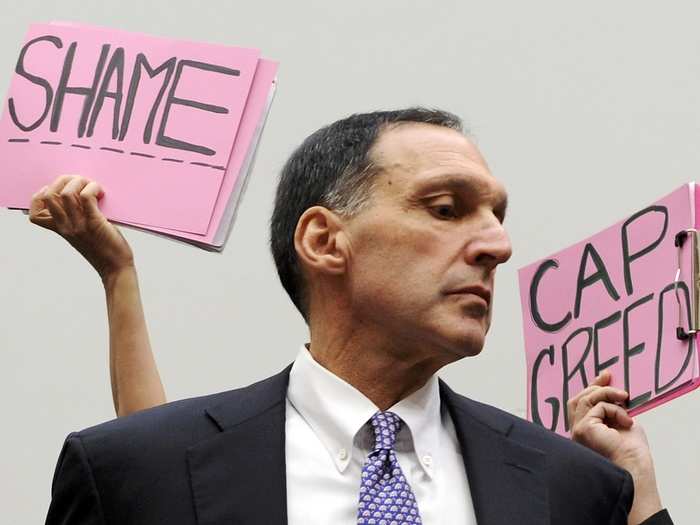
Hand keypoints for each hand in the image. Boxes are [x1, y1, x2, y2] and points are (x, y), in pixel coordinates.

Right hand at [29, 175, 133, 280]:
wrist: (115, 268)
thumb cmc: (103, 249)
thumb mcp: (82, 234)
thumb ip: (76, 219)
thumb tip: (80, 195)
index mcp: (60, 230)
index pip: (34, 214)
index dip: (39, 197)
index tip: (56, 190)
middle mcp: (65, 227)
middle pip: (48, 196)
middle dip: (63, 181)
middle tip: (80, 182)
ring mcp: (78, 225)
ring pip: (66, 193)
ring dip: (80, 182)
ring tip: (93, 185)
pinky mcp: (94, 223)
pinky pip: (86, 197)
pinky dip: (93, 189)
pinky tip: (101, 192)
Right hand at [568, 371, 662, 523]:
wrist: (635, 468)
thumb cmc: (632, 452)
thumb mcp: (622, 422)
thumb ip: (612, 408)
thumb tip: (612, 390)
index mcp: (586, 431)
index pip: (582, 405)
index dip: (592, 388)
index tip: (605, 377)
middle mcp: (577, 431)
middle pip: (578, 399)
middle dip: (594, 385)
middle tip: (608, 375)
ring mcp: (578, 430)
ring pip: (585, 399)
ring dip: (607, 393)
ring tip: (624, 397)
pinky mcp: (583, 429)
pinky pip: (597, 406)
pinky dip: (614, 408)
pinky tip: (626, 421)